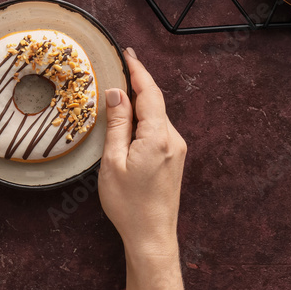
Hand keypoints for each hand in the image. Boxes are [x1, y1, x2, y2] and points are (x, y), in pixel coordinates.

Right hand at [99, 47, 186, 256]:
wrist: (152, 236)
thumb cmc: (128, 204)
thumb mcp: (113, 162)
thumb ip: (117, 124)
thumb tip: (117, 93)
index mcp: (158, 137)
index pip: (149, 92)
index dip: (138, 70)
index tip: (127, 53)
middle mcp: (173, 139)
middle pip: (154, 101)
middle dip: (137, 83)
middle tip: (117, 68)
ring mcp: (177, 149)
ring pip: (156, 115)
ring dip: (139, 102)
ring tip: (117, 94)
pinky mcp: (174, 157)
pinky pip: (159, 128)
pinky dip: (144, 118)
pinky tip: (128, 121)